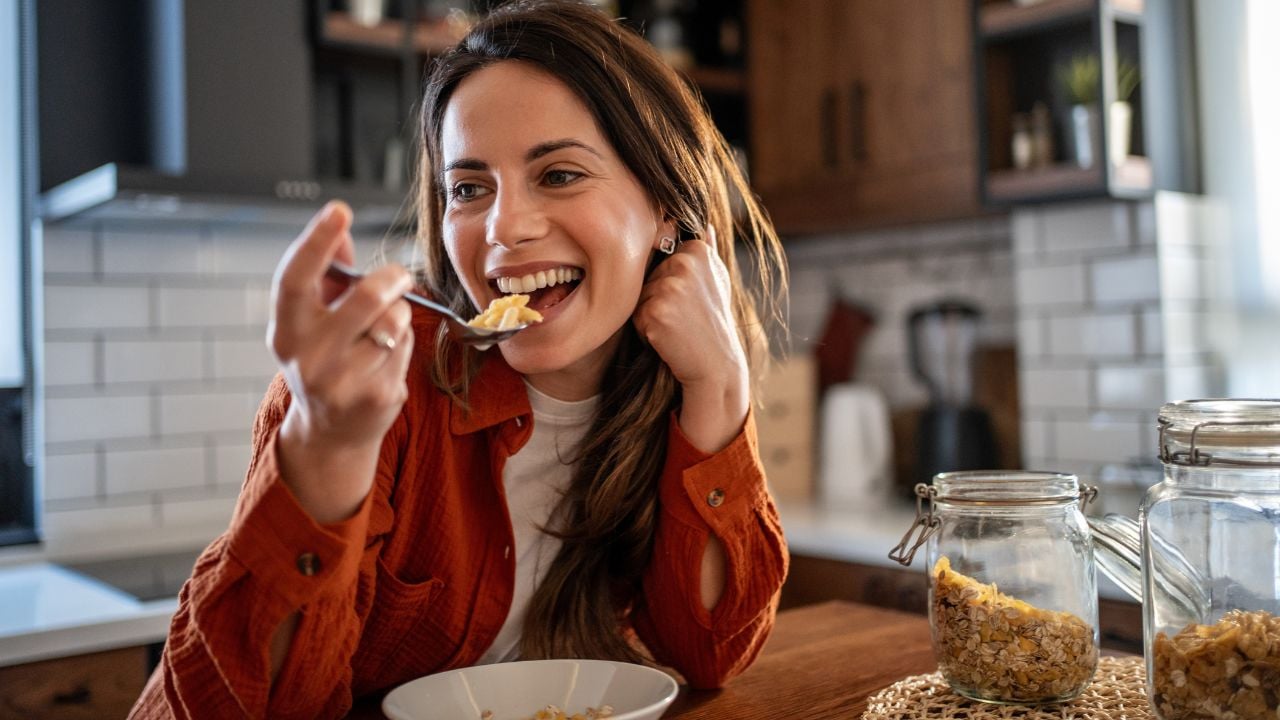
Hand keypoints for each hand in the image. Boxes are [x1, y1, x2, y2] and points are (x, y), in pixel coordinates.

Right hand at [267, 201, 413, 521]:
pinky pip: (405, 349)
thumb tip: (338, 230)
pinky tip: (386, 358)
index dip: (316, 242)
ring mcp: (342, 382)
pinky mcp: (376, 398)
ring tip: (386, 325)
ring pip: (393, 322)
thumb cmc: (324, 359)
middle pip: (365, 298)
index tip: (340, 210)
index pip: (295, 280)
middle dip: (390, 278)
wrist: (330, 431)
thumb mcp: (314, 320)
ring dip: (399, 314)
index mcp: (286, 330)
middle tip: (397, 276)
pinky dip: (403, 344)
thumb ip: (326, 274)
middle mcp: (308, 358)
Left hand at [633, 226, 749, 452]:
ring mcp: (669, 286)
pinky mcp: (655, 310)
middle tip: (684, 316)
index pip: (661, 259)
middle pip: (647, 276)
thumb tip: (704, 223)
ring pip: (638, 296)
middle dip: (657, 298)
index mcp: (697, 250)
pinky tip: (668, 337)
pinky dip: (646, 331)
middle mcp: (684, 263)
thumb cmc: (713, 322)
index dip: (670, 282)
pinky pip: (635, 315)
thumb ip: (706, 250)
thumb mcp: (717, 281)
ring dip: (651, 314)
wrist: (716, 364)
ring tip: (677, 326)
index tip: (691, 299)